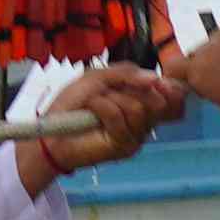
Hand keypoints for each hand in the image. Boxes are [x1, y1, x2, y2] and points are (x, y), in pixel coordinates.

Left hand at [16, 59, 185, 196]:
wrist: (49, 134)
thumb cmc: (71, 105)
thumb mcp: (97, 78)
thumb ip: (126, 73)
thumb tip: (155, 78)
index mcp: (140, 104)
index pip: (170, 98)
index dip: (169, 88)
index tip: (158, 81)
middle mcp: (143, 122)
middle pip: (157, 101)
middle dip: (131, 89)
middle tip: (109, 92)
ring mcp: (136, 136)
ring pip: (139, 108)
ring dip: (112, 99)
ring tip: (94, 104)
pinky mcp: (124, 146)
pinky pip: (120, 117)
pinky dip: (102, 107)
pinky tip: (90, 110)